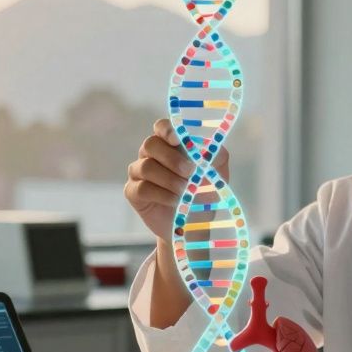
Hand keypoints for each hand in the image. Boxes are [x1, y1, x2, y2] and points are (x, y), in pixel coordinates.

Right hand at [124, 118, 229, 237]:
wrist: (193, 225)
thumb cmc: (203, 194)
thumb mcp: (218, 174)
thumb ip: (216, 157)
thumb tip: (211, 149)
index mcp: (169, 144)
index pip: (161, 127)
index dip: (167, 130)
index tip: (177, 140)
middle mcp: (150, 155)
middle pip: (150, 144)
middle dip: (172, 158)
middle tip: (190, 172)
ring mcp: (139, 172)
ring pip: (146, 167)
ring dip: (169, 180)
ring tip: (185, 192)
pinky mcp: (133, 192)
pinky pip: (142, 188)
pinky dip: (162, 195)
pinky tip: (175, 201)